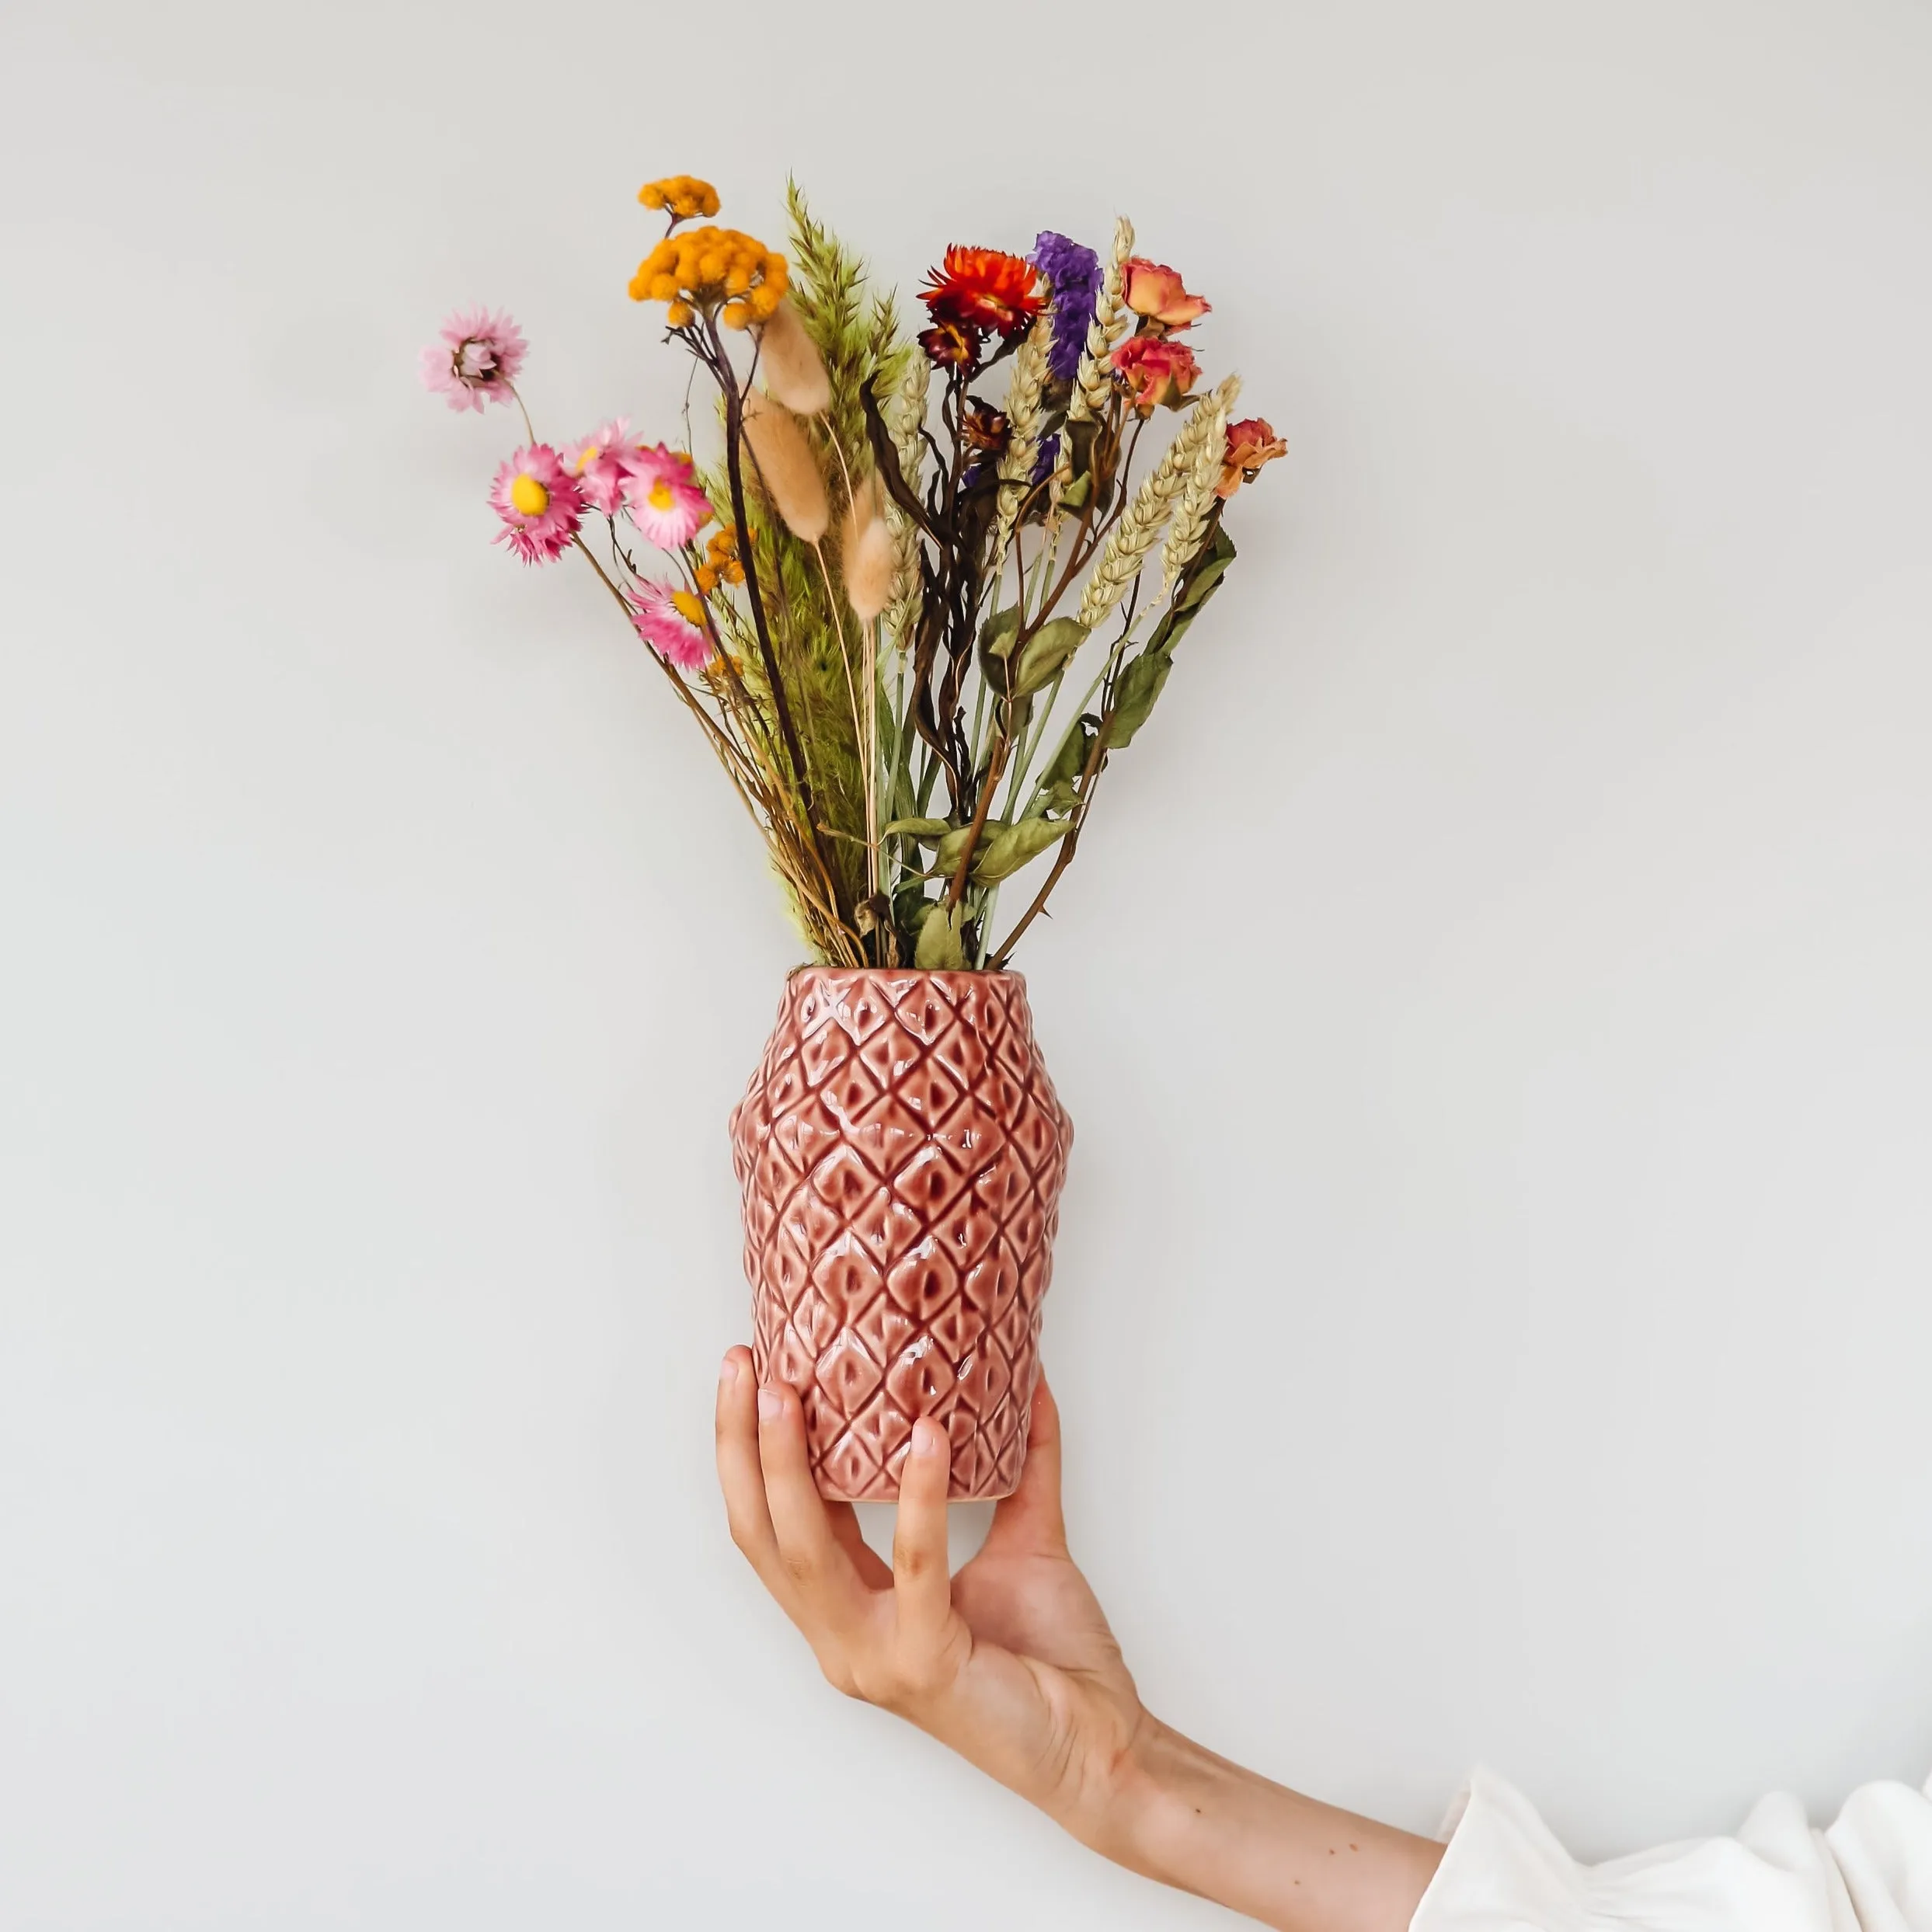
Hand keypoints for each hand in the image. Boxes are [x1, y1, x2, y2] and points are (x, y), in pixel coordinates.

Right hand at [713, 1347, 1443, 1929]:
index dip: (750, 1450)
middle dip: (741, 1444)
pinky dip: (919, 1497)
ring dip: (790, 1464)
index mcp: (854, 1609)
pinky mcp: (925, 1663)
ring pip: (805, 1550)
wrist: (1104, 1748)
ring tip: (796, 1391)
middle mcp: (845, 1637)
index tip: (752, 1371)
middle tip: (744, 1366)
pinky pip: (913, 1565)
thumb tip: (1027, 1377)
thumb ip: (1019, 1462)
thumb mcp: (1024, 1539)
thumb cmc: (1054, 1661)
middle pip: (763, 1533)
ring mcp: (875, 1657)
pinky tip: (929, 1438)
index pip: (775, 1524)